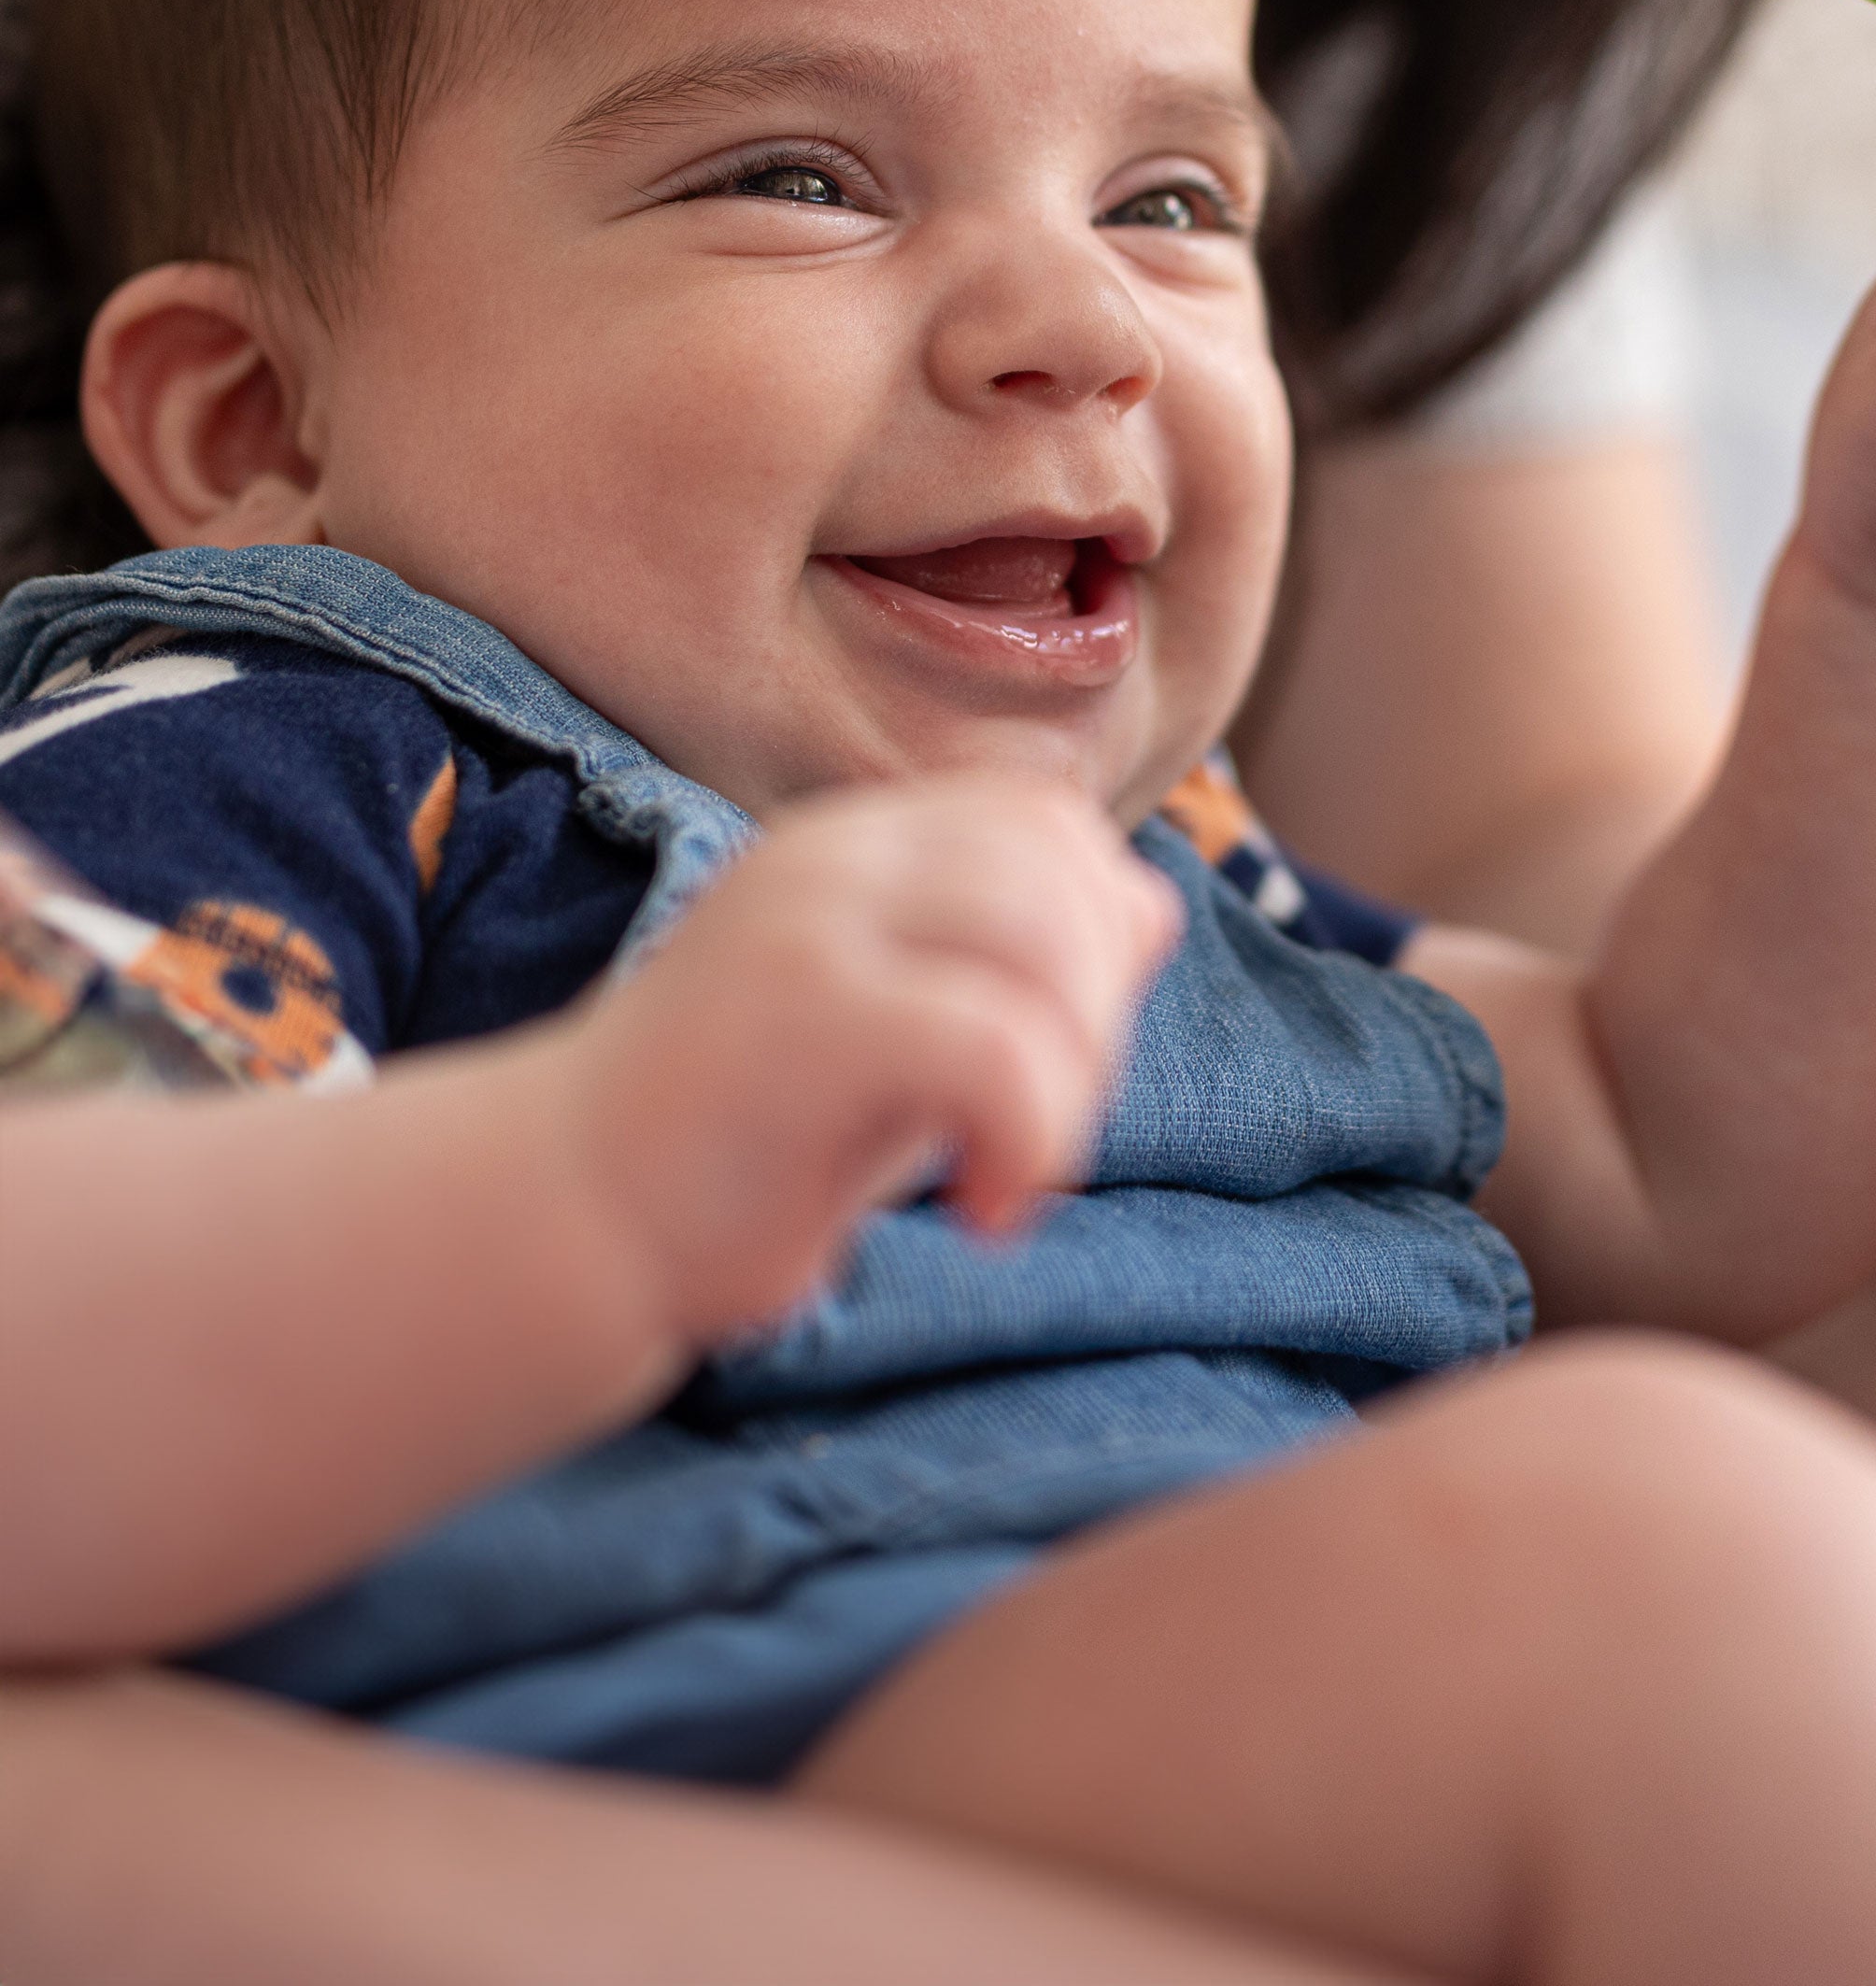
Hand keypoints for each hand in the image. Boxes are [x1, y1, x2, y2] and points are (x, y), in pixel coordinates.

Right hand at [549, 776, 1181, 1344]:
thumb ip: (1014, 967)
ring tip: (1015, 1168)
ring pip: (1048, 939)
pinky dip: (1034, 1133)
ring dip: (1075, 1077)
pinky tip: (988, 1210)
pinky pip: (998, 1040)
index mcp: (853, 844)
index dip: (1097, 927)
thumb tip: (1153, 907)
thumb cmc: (743, 1142)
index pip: (1044, 818)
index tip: (1056, 1051)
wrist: (559, 1219)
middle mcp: (834, 855)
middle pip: (1066, 873)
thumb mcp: (897, 1030)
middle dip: (1100, 1015)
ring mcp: (814, 921)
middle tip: (1042, 1127)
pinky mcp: (806, 1012)